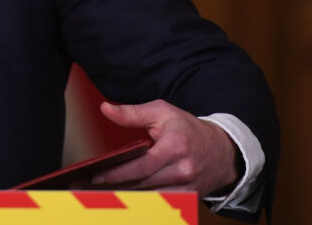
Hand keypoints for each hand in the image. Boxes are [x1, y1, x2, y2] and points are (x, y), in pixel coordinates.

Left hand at [92, 100, 238, 195]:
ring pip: (151, 197)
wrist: (222, 151)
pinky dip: (143, 202)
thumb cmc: (188, 129)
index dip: (118, 173)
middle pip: (143, 184)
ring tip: (101, 194)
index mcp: (175, 146)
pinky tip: (126, 199)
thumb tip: (106, 108)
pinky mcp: (188, 198)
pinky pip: (161, 203)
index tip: (97, 176)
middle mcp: (183, 170)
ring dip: (126, 197)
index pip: (142, 166)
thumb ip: (132, 112)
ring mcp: (187, 187)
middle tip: (89, 187)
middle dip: (115, 186)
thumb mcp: (162, 112)